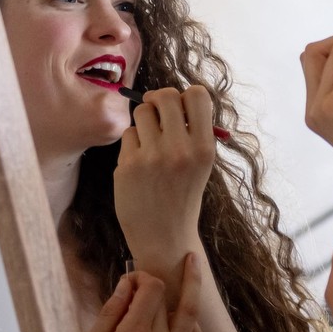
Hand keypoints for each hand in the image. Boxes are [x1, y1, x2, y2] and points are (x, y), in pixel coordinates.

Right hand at [87, 254, 204, 331]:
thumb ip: (112, 311)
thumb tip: (127, 283)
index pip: (152, 288)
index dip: (142, 276)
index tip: (131, 279)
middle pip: (167, 299)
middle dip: (154, 284)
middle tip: (143, 280)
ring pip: (191, 315)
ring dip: (190, 290)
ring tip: (190, 267)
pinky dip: (193, 323)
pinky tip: (185, 315)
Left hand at [115, 86, 215, 275]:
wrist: (164, 236)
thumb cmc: (183, 195)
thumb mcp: (200, 164)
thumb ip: (192, 131)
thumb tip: (175, 97)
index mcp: (204, 147)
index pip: (198, 95)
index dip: (186, 95)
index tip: (179, 107)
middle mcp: (180, 149)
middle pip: (165, 96)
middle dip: (159, 99)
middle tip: (156, 111)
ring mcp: (152, 156)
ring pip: (142, 111)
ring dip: (144, 121)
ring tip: (149, 142)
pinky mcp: (128, 165)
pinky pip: (128, 134)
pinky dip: (132, 143)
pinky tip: (139, 163)